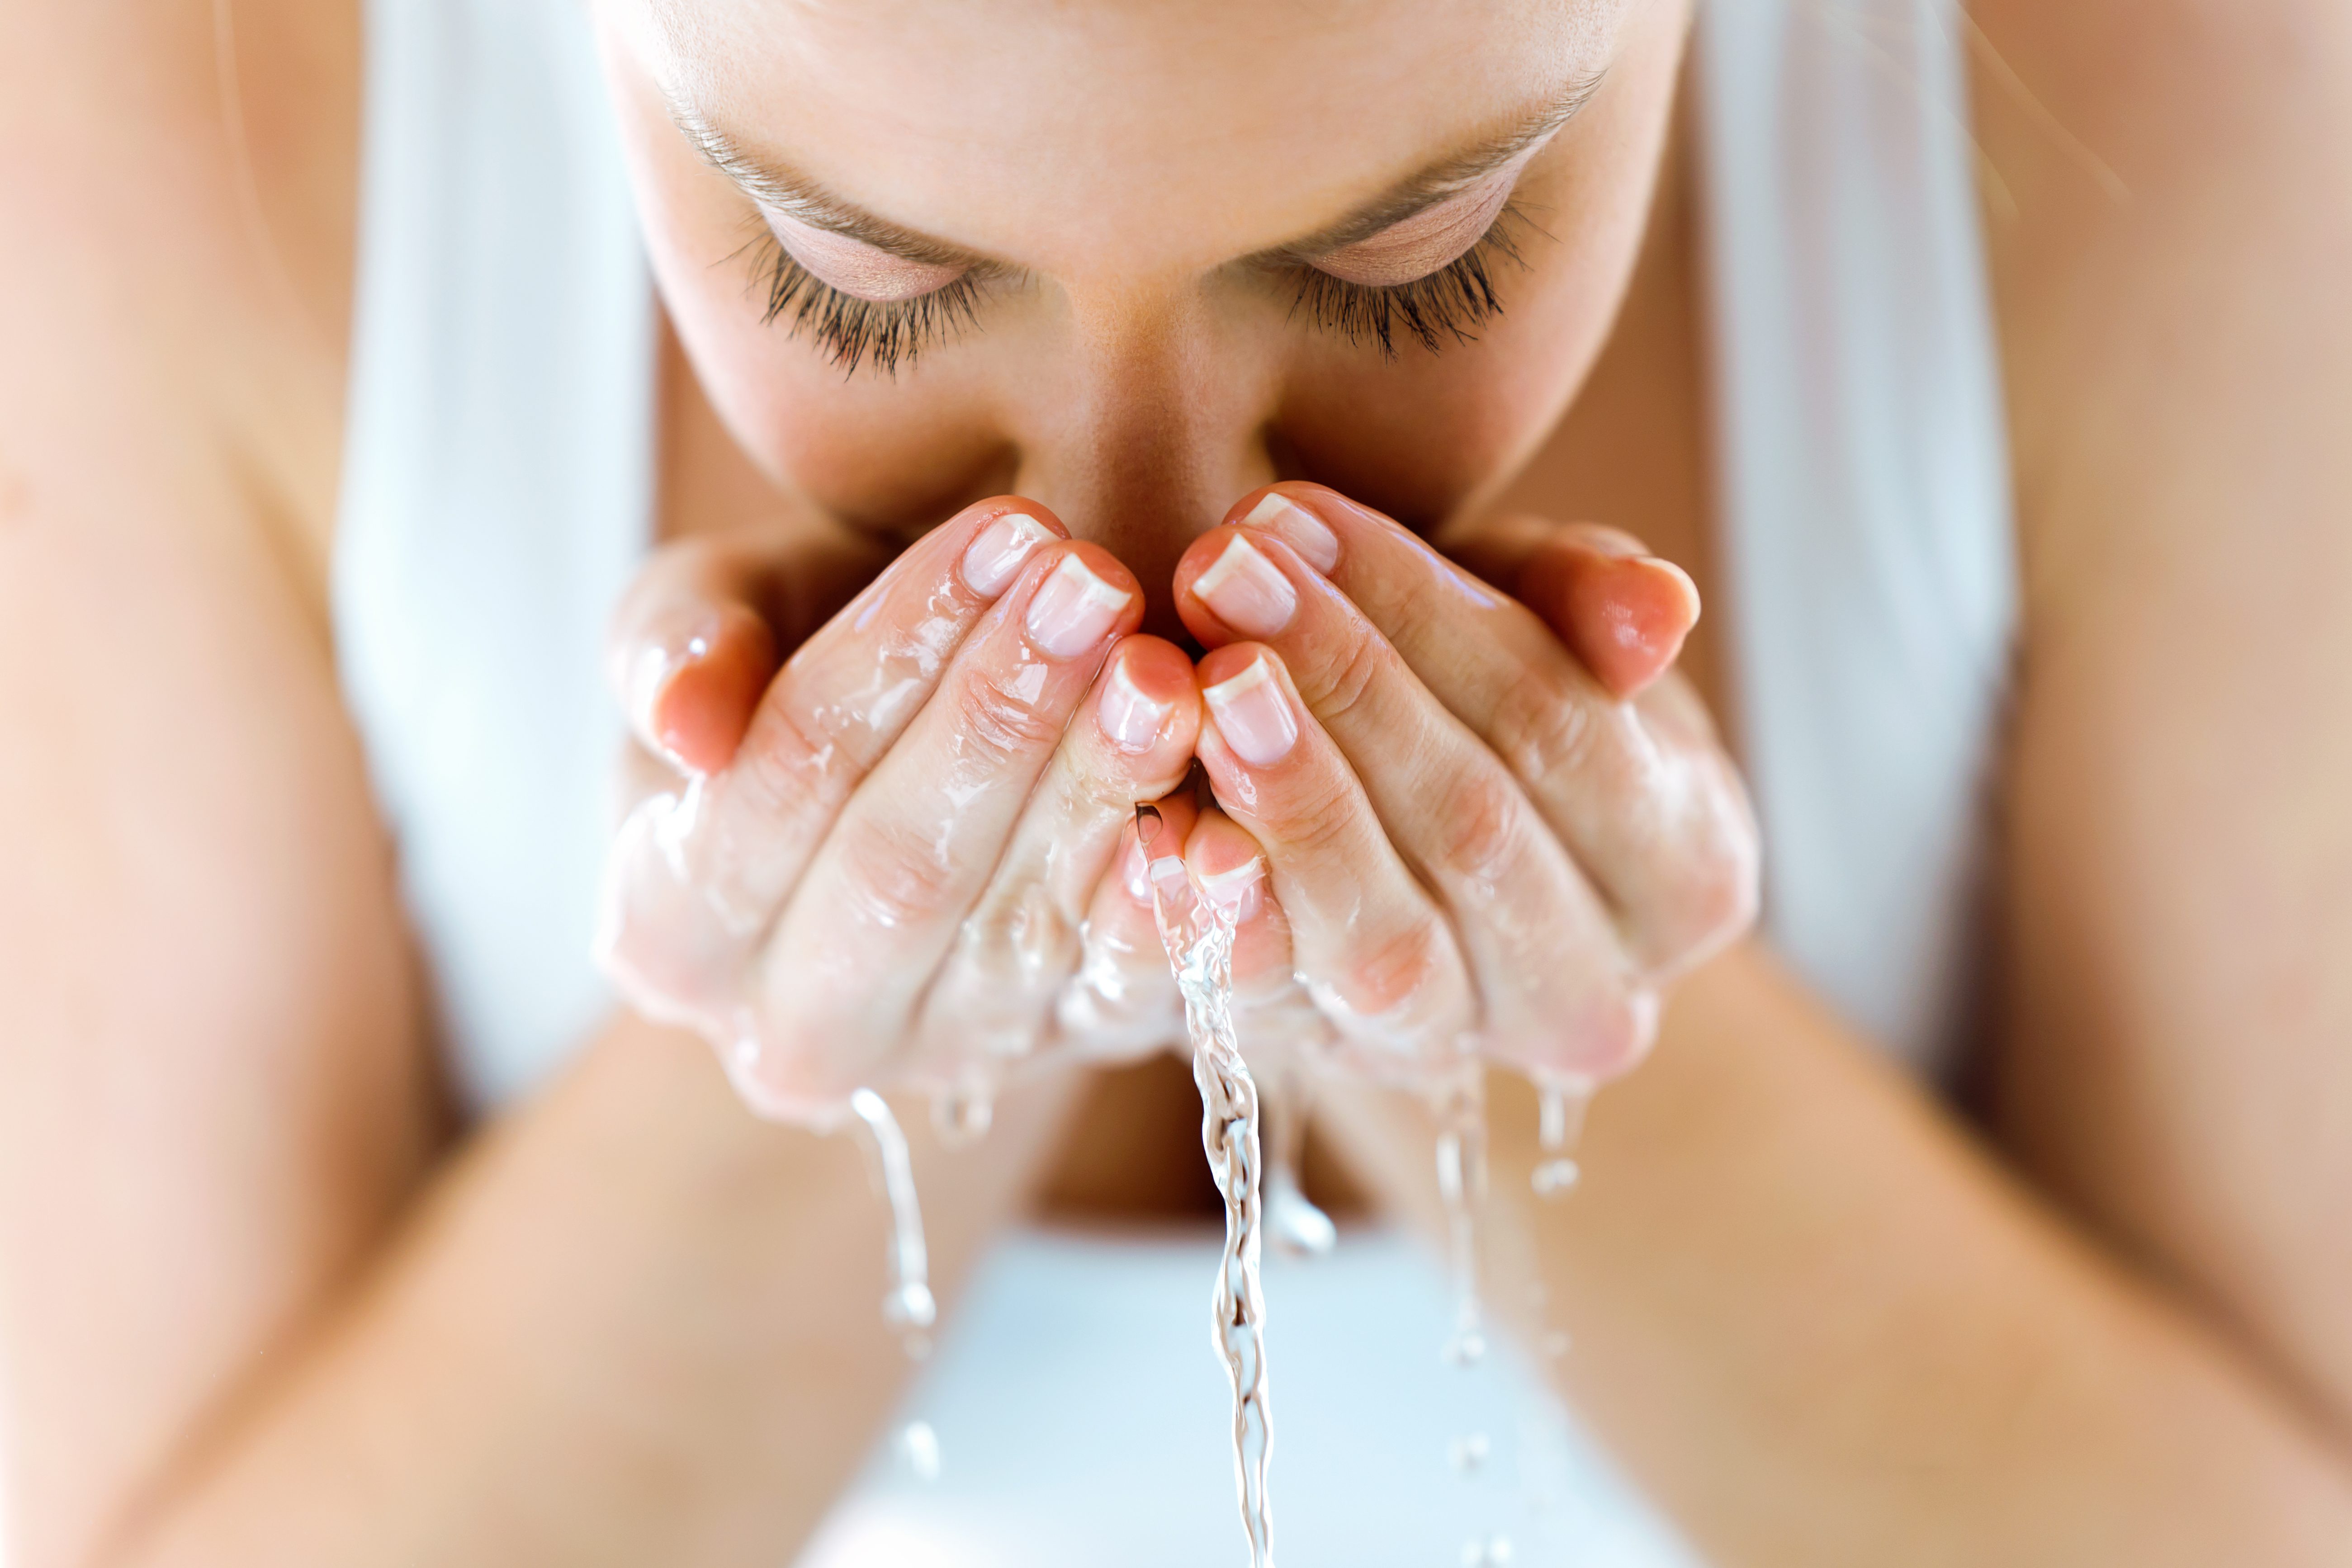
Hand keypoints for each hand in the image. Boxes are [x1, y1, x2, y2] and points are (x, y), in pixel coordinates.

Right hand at [596, 500, 1205, 1123]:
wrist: (911, 767)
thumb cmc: (797, 660)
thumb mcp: (713, 615)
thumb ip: (673, 642)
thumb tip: (685, 725)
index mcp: (669, 933)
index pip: (784, 779)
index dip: (890, 653)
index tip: (997, 532)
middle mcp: (795, 1033)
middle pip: (902, 870)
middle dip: (1002, 717)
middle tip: (1096, 584)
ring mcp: (942, 1058)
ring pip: (1021, 929)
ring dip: (1103, 790)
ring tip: (1168, 667)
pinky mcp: (1071, 1052)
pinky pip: (1132, 995)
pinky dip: (1184, 914)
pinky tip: (1226, 824)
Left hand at [1154, 483, 1757, 1087]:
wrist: (1409, 846)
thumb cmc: (1486, 699)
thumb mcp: (1542, 621)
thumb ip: (1590, 600)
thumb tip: (1658, 610)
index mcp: (1686, 876)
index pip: (1561, 728)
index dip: (1426, 616)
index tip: (1295, 514)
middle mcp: (1590, 999)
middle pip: (1472, 830)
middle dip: (1340, 685)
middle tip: (1220, 570)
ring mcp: (1457, 1050)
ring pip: (1383, 942)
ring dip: (1287, 803)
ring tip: (1200, 682)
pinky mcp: (1331, 1070)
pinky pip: (1273, 1012)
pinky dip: (1217, 922)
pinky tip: (1158, 831)